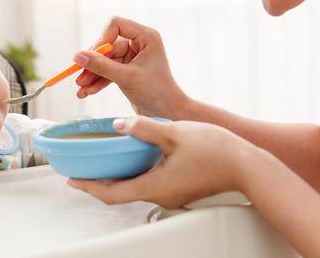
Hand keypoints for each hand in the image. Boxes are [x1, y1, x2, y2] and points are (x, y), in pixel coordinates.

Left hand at [67, 116, 257, 207]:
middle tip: (80, 172)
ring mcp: (171, 193)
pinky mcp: (180, 188)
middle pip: (120, 194)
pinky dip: (133, 174)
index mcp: (155, 186)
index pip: (112, 194)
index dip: (89, 188)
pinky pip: (149, 183)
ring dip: (116, 179)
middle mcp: (161, 195)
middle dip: (98, 184)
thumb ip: (143, 128)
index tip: (71, 180)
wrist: (249, 166)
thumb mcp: (174, 133)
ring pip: (135, 189)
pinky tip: (131, 159)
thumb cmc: (217, 152)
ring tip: (100, 164)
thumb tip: (118, 125)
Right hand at [74, 16, 187, 118]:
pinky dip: (98, 81)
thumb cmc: (156, 92)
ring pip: (105, 61)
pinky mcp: (127, 70)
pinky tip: (87, 92)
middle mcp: (139, 43)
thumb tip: (77, 56)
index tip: (92, 56)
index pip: (116, 24)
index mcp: (146, 37)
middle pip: (107, 46)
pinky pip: (108, 71)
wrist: (168, 113)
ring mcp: (132, 57)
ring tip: (80, 90)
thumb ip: (101, 66)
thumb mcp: (126, 78)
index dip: (102, 39)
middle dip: (93, 63)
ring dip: (92, 75)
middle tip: (78, 77)